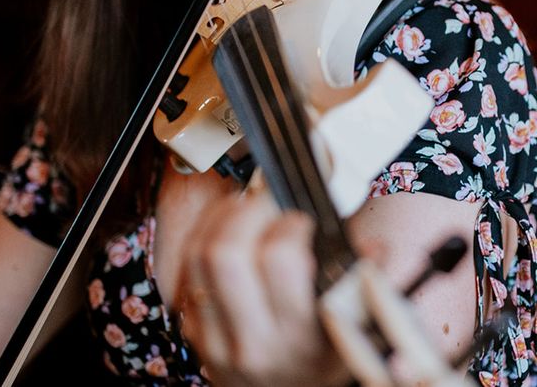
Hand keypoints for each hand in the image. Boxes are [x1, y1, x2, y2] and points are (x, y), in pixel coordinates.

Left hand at [177, 189, 348, 386]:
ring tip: (248, 207)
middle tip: (269, 202)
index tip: (302, 218)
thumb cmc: (321, 359)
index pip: (281, 262)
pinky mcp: (191, 327)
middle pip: (227, 253)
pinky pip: (188, 266)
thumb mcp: (355, 333)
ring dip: (222, 216)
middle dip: (248, 211)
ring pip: (200, 254)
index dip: (290, 225)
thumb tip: (374, 247)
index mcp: (300, 340)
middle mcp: (252, 341)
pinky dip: (205, 234)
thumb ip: (364, 285)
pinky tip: (227, 226)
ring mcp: (214, 337)